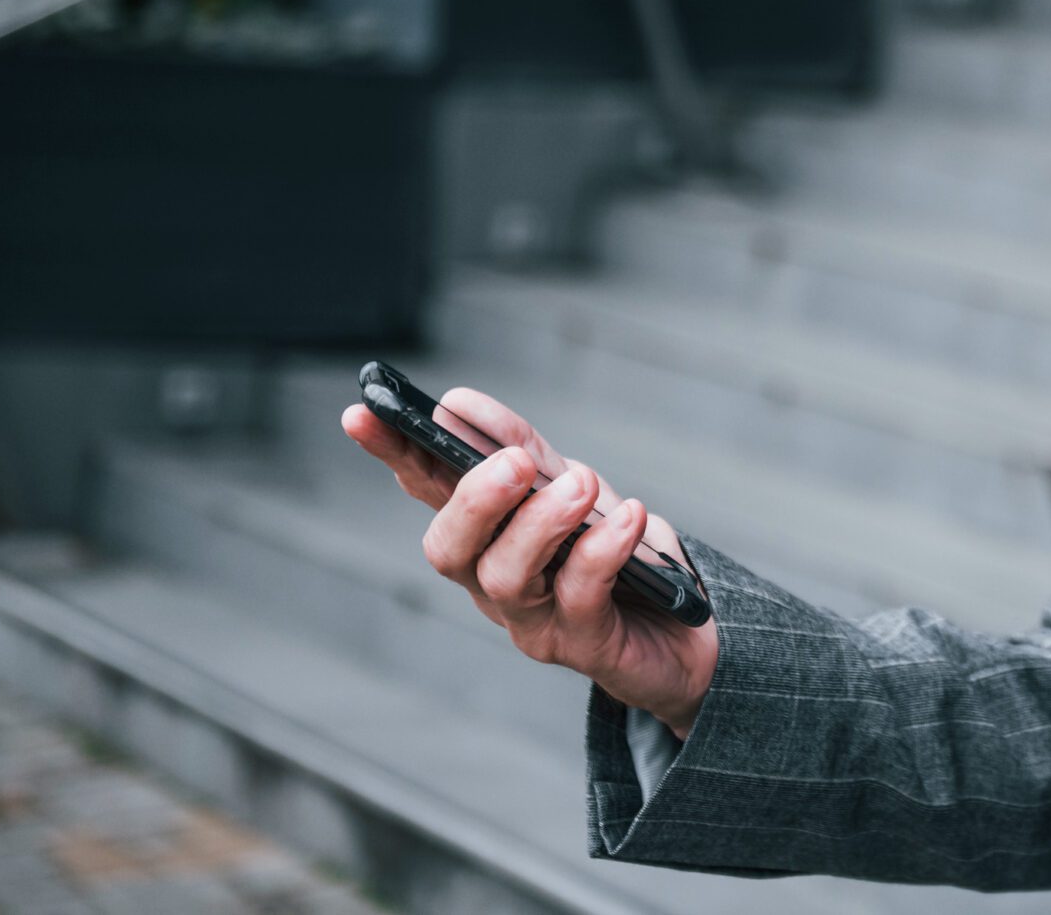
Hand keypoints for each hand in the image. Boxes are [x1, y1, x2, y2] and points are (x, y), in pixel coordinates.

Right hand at [342, 390, 717, 735]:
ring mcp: (534, 621)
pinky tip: (631, 517)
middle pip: (448, 550)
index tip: (362, 413)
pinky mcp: (584, 645)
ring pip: (504, 578)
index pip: (427, 491)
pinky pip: (580, 596)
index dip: (393, 454)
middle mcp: (494, 583)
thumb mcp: (574, 490)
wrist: (689, 627)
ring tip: (581, 486)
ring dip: (540, 522)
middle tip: (514, 462)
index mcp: (486, 536)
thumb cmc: (622, 554)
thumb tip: (457, 405)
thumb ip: (524, 452)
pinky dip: (602, 550)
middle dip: (473, 500)